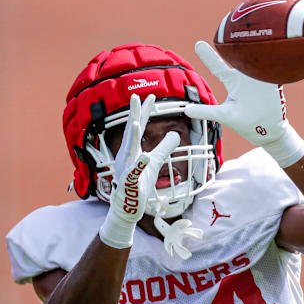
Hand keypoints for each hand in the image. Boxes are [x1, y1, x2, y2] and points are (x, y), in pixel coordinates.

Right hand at [99, 94, 179, 248]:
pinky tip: (144, 157)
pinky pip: (134, 173)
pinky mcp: (129, 183)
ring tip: (135, 122)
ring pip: (129, 151)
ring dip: (132, 137)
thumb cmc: (139, 183)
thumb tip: (176, 134)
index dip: (145, 112)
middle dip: (133, 115)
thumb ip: (164, 148)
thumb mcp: (156, 162)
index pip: (140, 127)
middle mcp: (128, 156)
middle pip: (132, 132)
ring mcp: (127, 169)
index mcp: (133, 149)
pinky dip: (139, 165)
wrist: (127, 207)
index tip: (151, 96)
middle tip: (135, 97)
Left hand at [185, 41, 303, 167]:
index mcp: (232, 81)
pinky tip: (276, 52)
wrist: (269, 130)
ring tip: (254, 35)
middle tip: (230, 27)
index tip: (197, 44)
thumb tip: (186, 110)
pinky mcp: (275, 81)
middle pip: (240, 55)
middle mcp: (246, 75)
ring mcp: (261, 77)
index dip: (208, 56)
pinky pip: (276, 68)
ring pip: (258, 58)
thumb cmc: (245, 122)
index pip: (218, 66)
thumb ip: (207, 111)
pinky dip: (276, 60)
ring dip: (258, 47)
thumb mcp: (224, 116)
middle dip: (236, 41)